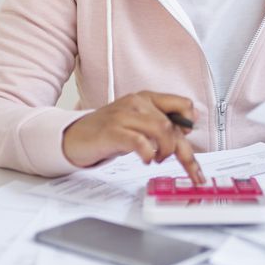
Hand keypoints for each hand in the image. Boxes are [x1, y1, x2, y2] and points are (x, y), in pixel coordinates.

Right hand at [61, 91, 204, 182]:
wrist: (75, 136)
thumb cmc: (109, 131)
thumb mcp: (138, 122)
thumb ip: (160, 124)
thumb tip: (186, 131)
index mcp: (147, 98)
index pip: (181, 104)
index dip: (189, 122)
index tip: (189, 138)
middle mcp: (137, 102)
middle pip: (172, 124)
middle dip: (183, 150)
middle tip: (185, 166)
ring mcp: (124, 115)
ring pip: (160, 130)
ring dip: (165, 150)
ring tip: (158, 159)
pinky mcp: (112, 131)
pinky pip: (139, 141)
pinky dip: (147, 153)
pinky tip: (145, 158)